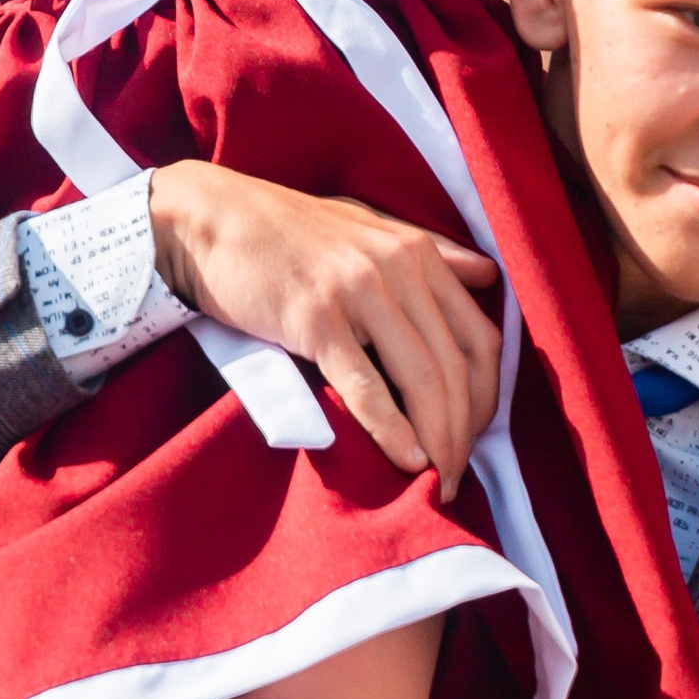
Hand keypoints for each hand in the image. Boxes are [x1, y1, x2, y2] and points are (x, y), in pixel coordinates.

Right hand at [146, 168, 500, 498]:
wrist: (210, 216)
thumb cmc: (286, 229)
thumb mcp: (367, 226)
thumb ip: (430, 252)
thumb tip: (487, 275)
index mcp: (416, 251)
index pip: (480, 336)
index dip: (488, 397)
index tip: (476, 437)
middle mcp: (398, 268)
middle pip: (456, 366)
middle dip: (465, 432)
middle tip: (457, 476)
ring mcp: (357, 292)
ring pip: (422, 379)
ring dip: (438, 441)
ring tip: (436, 482)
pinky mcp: (316, 318)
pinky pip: (366, 385)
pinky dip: (392, 429)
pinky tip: (405, 460)